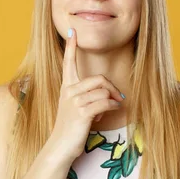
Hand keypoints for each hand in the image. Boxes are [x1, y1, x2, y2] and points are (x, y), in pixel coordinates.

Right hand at [49, 27, 125, 161]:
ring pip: (104, 92)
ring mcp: (75, 101)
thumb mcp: (77, 108)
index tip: (72, 32)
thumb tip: (111, 96)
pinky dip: (113, 107)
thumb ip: (89, 97)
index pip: (68, 63)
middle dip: (112, 88)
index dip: (71, 47)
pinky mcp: (82, 113)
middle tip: (118, 98)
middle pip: (99, 79)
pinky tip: (113, 112)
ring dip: (112, 101)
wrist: (61, 146)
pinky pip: (105, 103)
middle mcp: (69, 91)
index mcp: (66, 87)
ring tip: (107, 111)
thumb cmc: (71, 127)